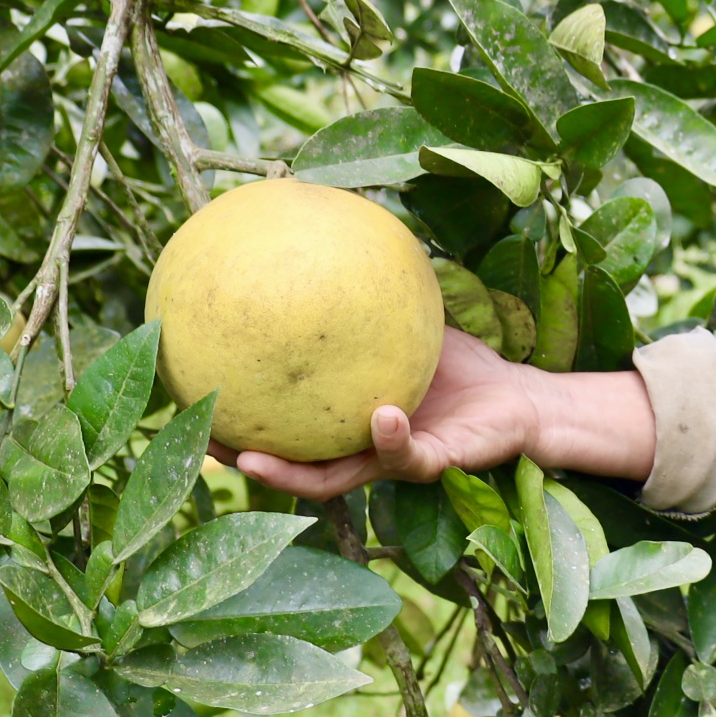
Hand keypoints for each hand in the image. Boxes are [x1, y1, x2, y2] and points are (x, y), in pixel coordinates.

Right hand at [214, 329, 659, 500]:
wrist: (519, 396)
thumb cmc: (459, 363)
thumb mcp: (405, 320)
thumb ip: (368, 293)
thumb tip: (329, 236)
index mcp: (345, 418)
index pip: (282, 426)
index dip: (239, 420)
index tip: (195, 399)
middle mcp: (360, 448)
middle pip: (289, 467)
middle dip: (246, 461)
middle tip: (204, 444)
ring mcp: (393, 461)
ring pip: (333, 479)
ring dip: (292, 474)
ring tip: (255, 459)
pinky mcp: (435, 463)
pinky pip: (406, 455)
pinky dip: (392, 436)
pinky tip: (379, 414)